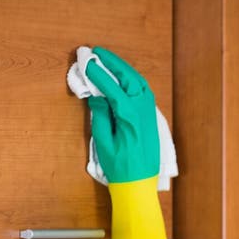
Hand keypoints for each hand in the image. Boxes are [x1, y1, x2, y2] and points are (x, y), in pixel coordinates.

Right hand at [85, 47, 158, 182]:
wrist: (139, 186)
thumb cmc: (119, 167)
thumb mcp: (104, 142)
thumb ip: (100, 116)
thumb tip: (97, 96)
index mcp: (130, 116)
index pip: (112, 87)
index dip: (98, 72)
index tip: (86, 60)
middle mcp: (143, 111)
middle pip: (129, 78)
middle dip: (113, 63)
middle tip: (97, 52)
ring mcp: (150, 113)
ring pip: (139, 82)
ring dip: (124, 69)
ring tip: (109, 61)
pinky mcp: (152, 118)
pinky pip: (144, 92)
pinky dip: (133, 80)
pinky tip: (123, 78)